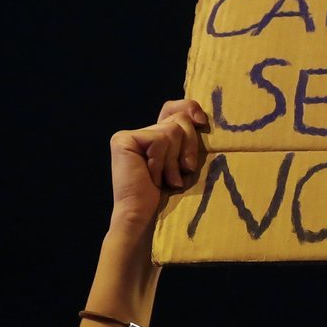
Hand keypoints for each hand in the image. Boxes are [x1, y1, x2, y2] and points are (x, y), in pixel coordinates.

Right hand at [107, 99, 207, 231]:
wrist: (145, 218)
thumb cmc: (169, 197)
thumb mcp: (184, 162)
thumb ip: (186, 139)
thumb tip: (199, 117)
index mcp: (153, 137)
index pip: (173, 108)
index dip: (189, 109)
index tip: (203, 122)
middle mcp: (138, 133)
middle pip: (178, 120)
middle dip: (189, 147)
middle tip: (183, 171)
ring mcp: (128, 135)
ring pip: (172, 130)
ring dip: (175, 160)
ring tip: (168, 179)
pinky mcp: (123, 140)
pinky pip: (159, 139)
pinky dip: (163, 161)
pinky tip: (154, 178)